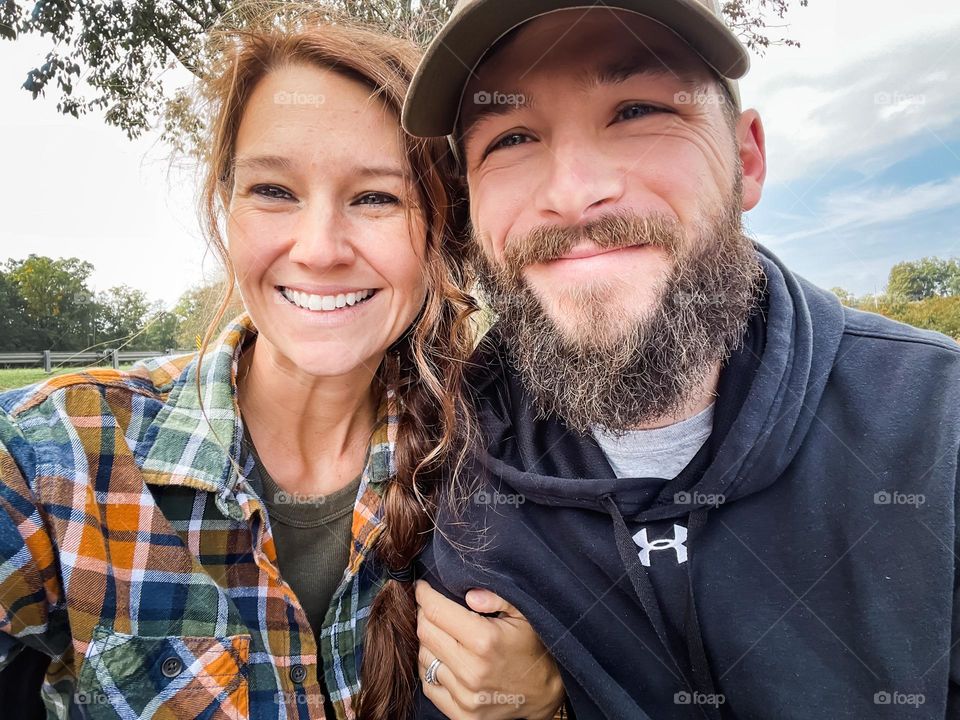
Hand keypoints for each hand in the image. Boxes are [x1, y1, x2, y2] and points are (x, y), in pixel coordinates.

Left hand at [416, 580, 564, 719]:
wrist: (546, 692)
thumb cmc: (533, 647)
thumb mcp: (523, 614)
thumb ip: (497, 597)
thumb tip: (469, 594)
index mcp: (485, 640)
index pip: (436, 611)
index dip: (425, 594)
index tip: (423, 587)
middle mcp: (471, 671)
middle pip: (425, 633)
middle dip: (424, 613)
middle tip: (432, 606)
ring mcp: (465, 696)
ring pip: (424, 657)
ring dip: (428, 641)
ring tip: (442, 632)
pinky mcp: (462, 715)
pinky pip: (429, 685)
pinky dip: (431, 668)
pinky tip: (444, 657)